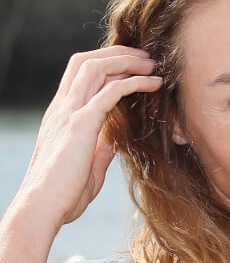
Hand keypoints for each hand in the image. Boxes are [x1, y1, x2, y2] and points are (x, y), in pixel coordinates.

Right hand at [17, 46, 162, 228]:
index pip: (80, 74)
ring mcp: (69, 112)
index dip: (106, 63)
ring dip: (128, 61)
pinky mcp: (81, 124)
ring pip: (97, 67)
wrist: (41, 210)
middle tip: (146, 57)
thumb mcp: (87, 166)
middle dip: (118, 53)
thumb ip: (100, 148)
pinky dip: (135, 82)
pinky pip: (111, 91)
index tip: (133, 66)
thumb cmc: (62, 195)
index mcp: (61, 115)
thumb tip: (114, 138)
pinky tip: (155, 84)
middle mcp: (62, 108)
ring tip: (153, 64)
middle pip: (87, 61)